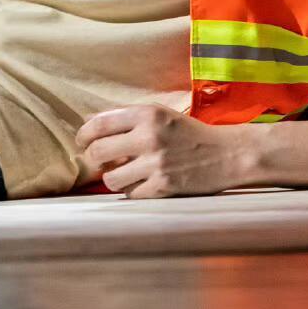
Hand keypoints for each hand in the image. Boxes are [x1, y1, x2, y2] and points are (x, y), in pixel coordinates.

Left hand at [76, 104, 253, 198]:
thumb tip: (90, 125)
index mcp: (147, 114)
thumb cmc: (188, 133)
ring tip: (122, 173)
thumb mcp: (160, 114)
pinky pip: (130, 194)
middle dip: (93, 158)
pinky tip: (141, 183)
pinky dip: (131, 191)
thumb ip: (128, 118)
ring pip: (110, 178)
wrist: (225, 154)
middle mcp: (149, 136)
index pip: (99, 124)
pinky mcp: (163, 186)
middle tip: (98, 160)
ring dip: (112, 178)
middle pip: (98, 151)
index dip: (83, 135)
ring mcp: (156, 163)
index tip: (81, 141)